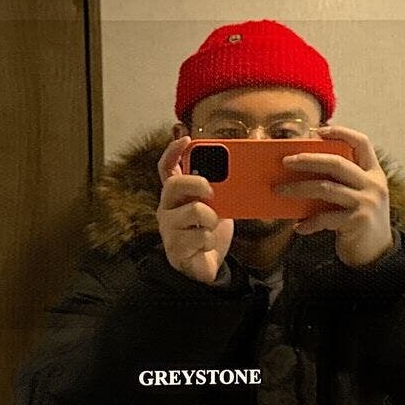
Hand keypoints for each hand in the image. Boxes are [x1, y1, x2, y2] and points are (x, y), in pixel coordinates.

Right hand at [155, 136, 233, 283]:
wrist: (207, 265)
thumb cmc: (210, 232)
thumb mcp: (219, 206)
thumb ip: (220, 191)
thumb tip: (238, 173)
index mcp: (177, 195)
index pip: (166, 168)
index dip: (173, 151)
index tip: (187, 139)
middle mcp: (167, 208)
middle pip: (174, 185)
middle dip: (197, 183)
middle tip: (212, 191)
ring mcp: (169, 229)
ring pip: (193, 212)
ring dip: (212, 220)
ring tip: (212, 227)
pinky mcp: (175, 249)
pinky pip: (199, 237)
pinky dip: (210, 241)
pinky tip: (206, 245)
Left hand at [277, 124, 395, 267]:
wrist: (376, 253)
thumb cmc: (359, 220)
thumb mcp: (357, 196)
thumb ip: (341, 182)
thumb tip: (302, 169)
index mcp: (373, 173)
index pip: (361, 143)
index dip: (341, 132)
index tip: (318, 131)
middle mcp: (373, 184)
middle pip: (337, 162)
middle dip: (308, 159)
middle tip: (285, 161)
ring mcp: (366, 202)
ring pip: (326, 188)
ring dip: (299, 189)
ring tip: (280, 191)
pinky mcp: (358, 221)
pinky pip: (326, 217)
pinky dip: (309, 222)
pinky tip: (298, 226)